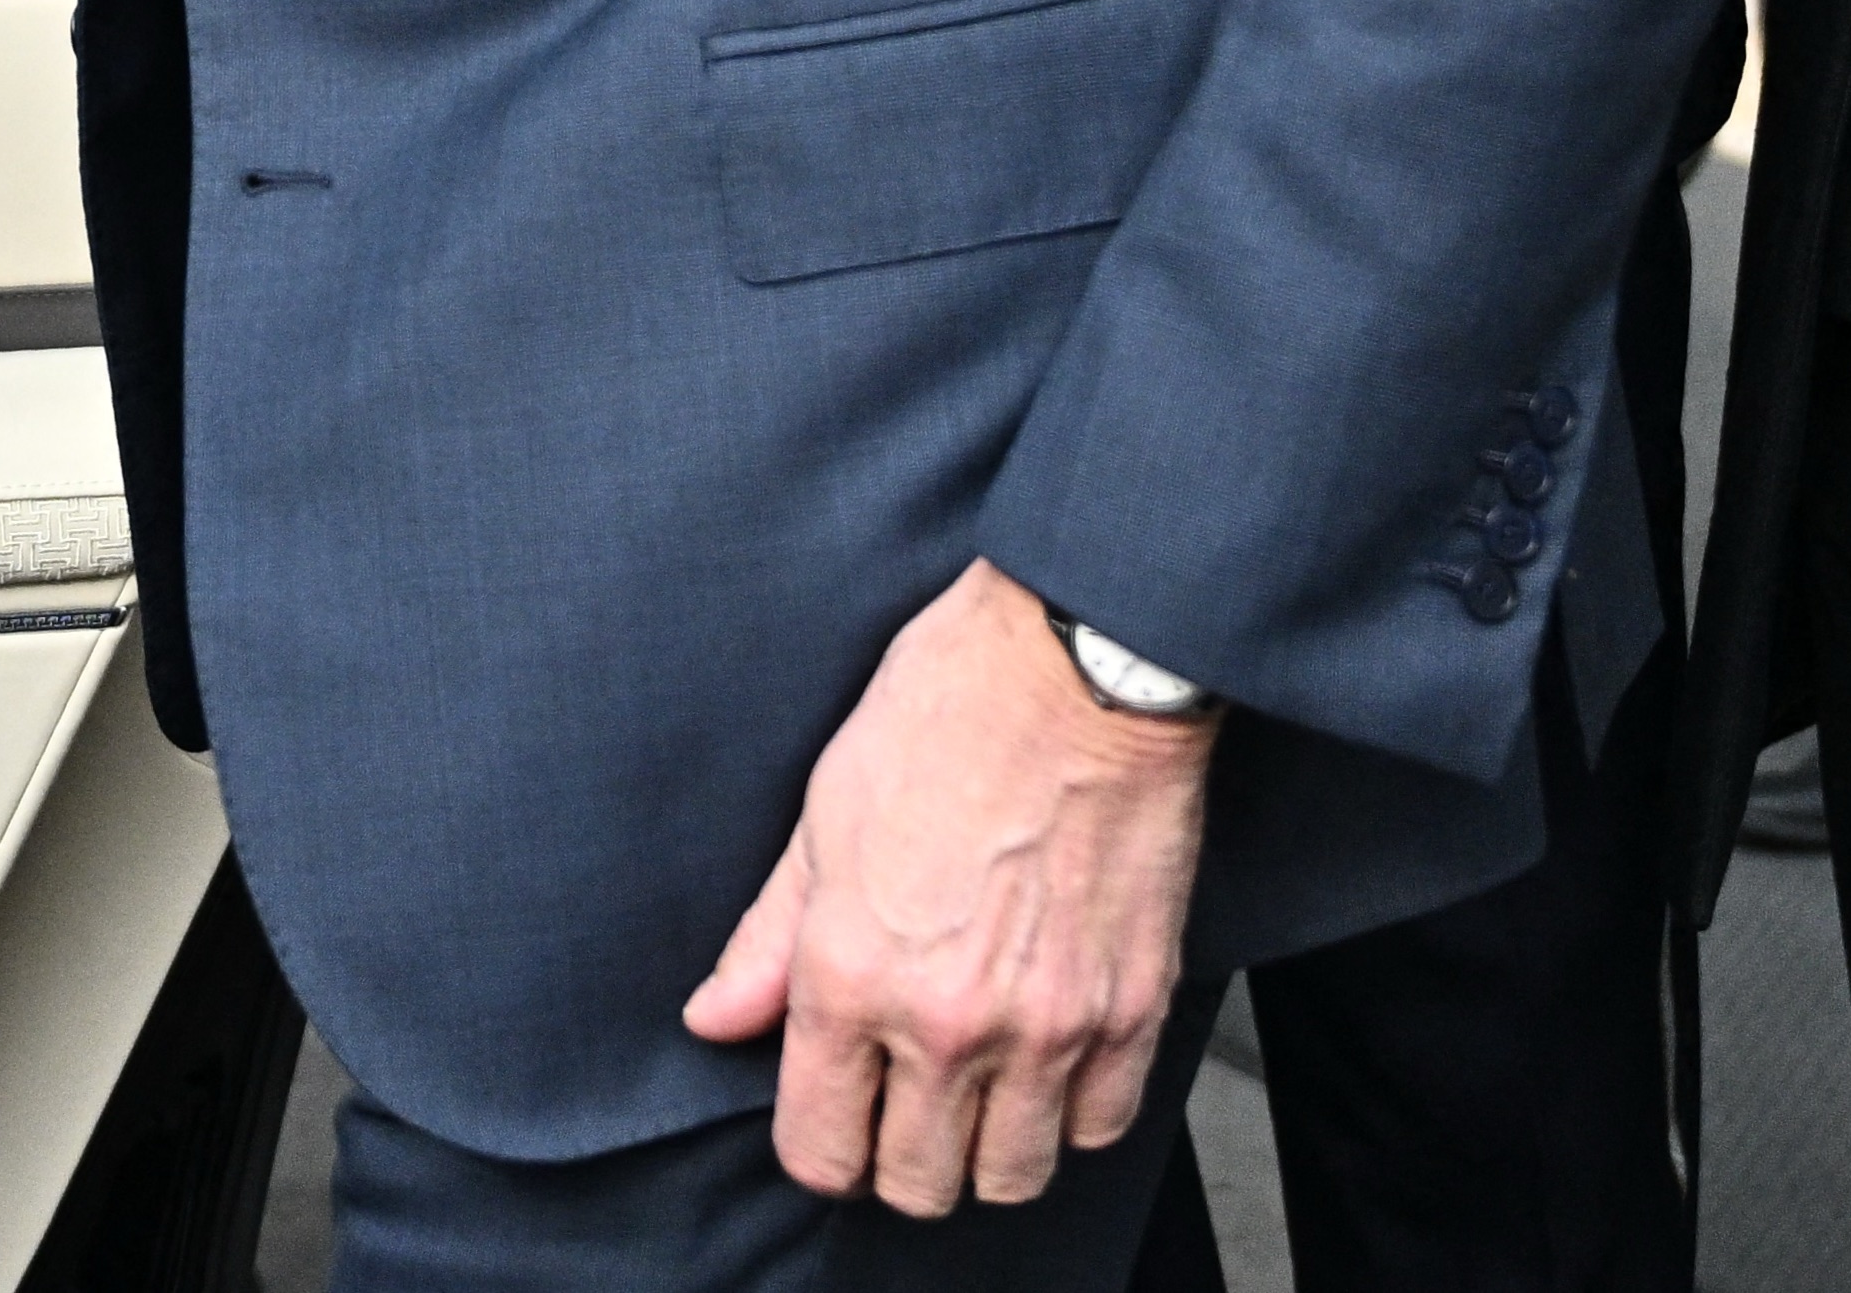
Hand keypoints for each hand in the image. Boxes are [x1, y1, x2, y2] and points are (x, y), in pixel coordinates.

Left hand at [686, 559, 1212, 1215]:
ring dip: (987, 1149)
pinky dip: (1072, 1113)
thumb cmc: (940, 716)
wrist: (1075, 666)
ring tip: (977, 1091)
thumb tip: (716, 1019)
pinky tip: (1048, 1061)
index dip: (820, 1145)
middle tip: (902, 1104)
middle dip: (898, 1158)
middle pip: (918, 1185)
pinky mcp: (1134, 1010)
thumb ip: (768, 941)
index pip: (822, 1148)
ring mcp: (1051, 1026)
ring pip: (1012, 1175)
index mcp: (852, 977)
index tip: (832, 1116)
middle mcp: (949, 1024)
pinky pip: (1099, 1128)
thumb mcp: (821, 819)